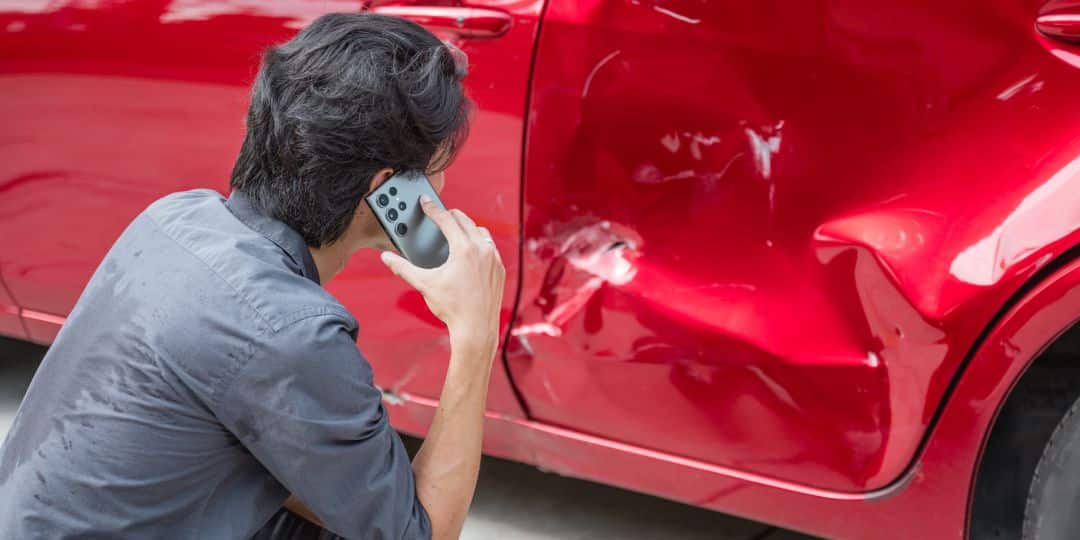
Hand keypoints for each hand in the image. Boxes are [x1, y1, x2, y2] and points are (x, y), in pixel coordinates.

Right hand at [380, 196, 505, 356]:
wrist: (476, 328)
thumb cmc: (452, 307)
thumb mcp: (425, 284)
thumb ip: (403, 268)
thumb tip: (386, 258)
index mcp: (464, 249)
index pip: (446, 220)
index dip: (433, 209)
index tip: (426, 202)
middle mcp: (482, 250)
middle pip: (465, 221)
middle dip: (450, 215)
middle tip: (439, 215)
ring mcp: (494, 259)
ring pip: (480, 232)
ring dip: (467, 227)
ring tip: (455, 230)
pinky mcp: (499, 269)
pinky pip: (490, 247)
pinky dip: (479, 242)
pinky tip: (472, 249)